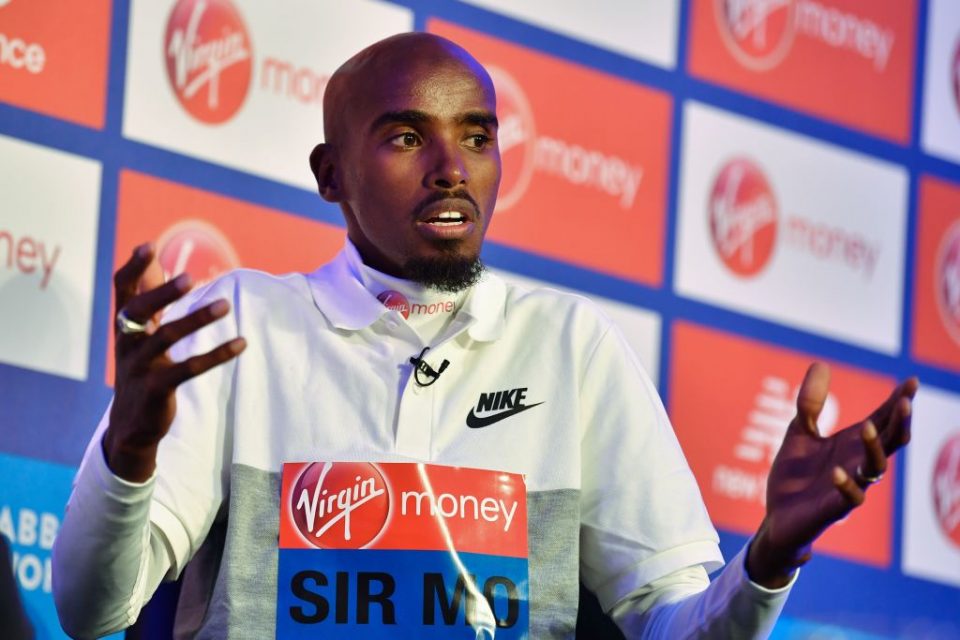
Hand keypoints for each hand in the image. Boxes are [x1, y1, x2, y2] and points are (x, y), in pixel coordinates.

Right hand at [103, 243, 245, 481]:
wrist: (130, 425)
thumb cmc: (141, 369)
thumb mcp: (139, 334)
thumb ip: (148, 298)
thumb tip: (156, 259)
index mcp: (124, 326)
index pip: (122, 290)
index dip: (134, 268)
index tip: (149, 245)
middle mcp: (127, 342)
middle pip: (138, 310)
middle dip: (162, 293)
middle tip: (189, 277)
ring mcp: (141, 366)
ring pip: (167, 337)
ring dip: (197, 319)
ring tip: (226, 304)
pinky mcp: (158, 388)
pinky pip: (189, 368)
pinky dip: (217, 354)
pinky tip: (242, 342)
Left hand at [746, 362, 917, 587]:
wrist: (776, 517)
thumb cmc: (794, 477)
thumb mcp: (798, 432)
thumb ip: (810, 403)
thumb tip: (821, 364)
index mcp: (851, 444)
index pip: (883, 420)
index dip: (897, 402)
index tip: (911, 381)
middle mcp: (857, 464)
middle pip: (890, 442)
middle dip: (900, 423)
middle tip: (905, 402)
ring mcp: (850, 487)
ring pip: (875, 468)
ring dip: (875, 449)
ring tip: (869, 428)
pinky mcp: (834, 509)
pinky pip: (850, 498)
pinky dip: (847, 485)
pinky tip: (839, 471)